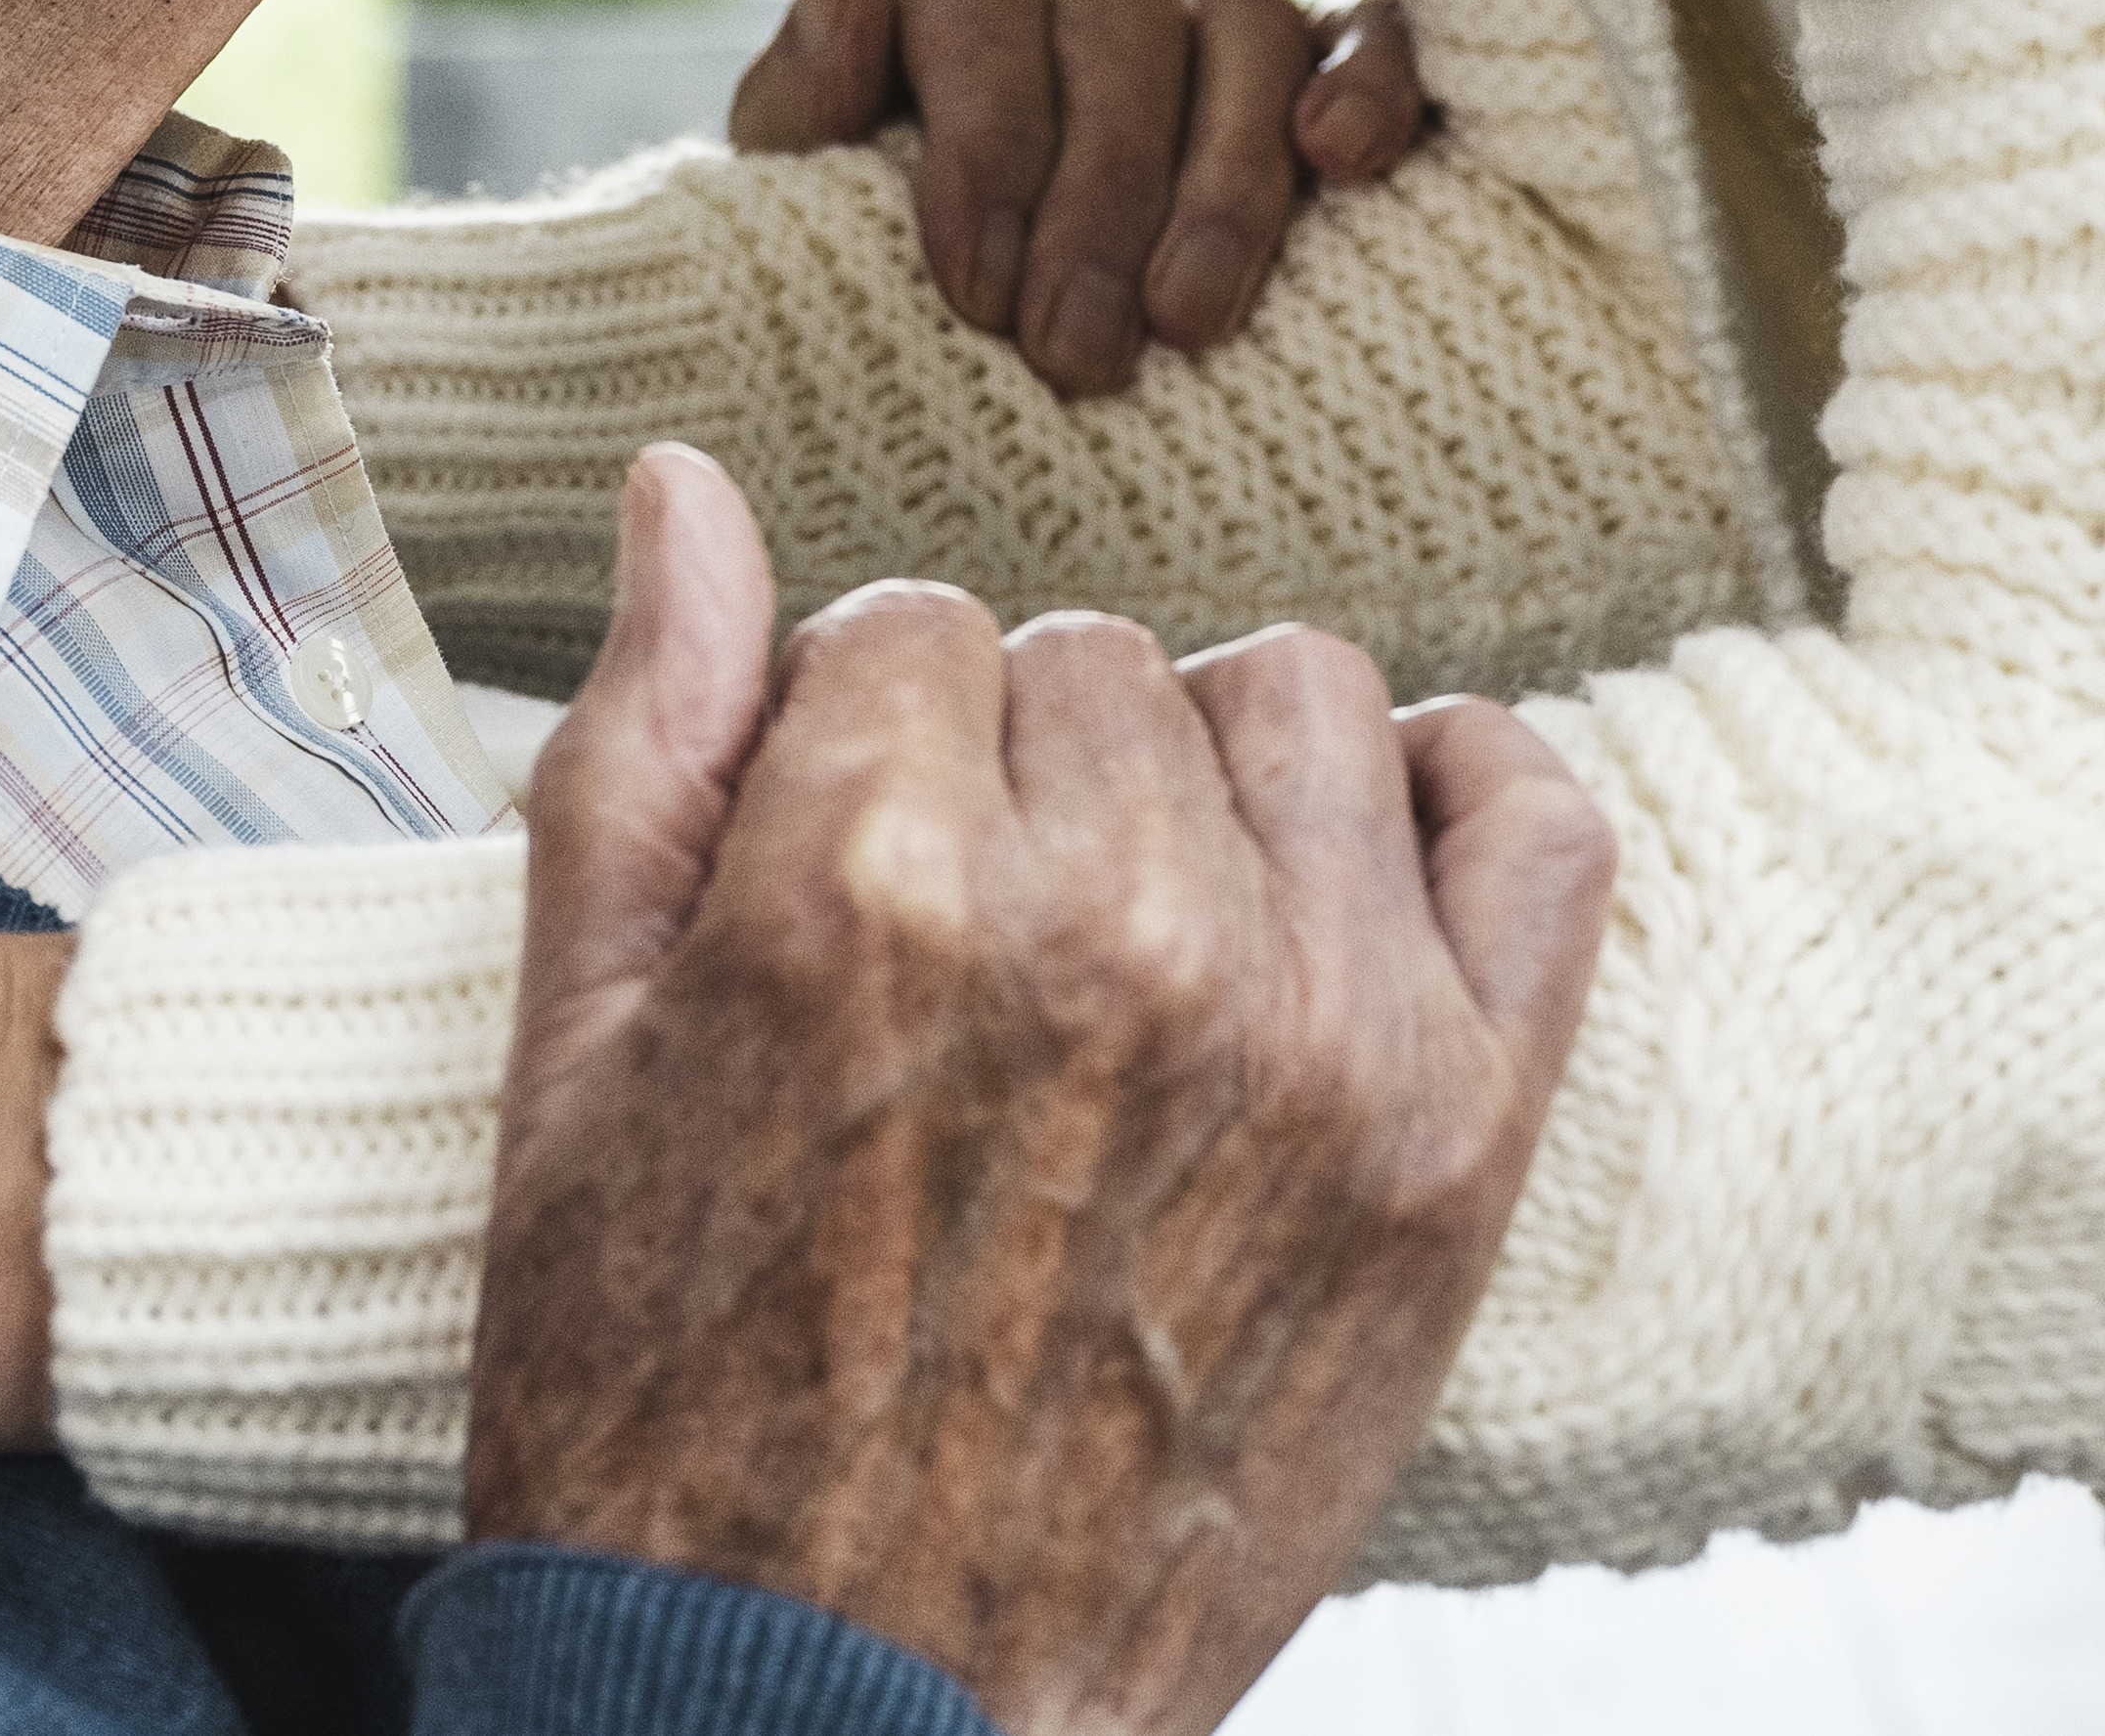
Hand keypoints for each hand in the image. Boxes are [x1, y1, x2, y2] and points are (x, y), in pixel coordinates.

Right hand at [478, 451, 1609, 1735]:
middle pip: (1096, 657)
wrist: (819, 1729)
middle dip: (1018, 769)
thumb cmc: (670, 1422)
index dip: (857, 744)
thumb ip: (643, 746)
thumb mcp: (565, 1073)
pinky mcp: (1454, 1147)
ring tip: (1130, 944)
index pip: (910, 625)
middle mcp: (1113, 927)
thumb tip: (689, 491)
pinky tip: (1356, 878)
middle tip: (971, 962)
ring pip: (1296, 701)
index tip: (843, 881)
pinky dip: (1465, 806)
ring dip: (1208, 782)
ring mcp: (1312, 1033)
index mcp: (872, 881)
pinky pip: (1538, 828)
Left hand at [730, 0, 1430, 394]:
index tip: (978, 290)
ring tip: (1191, 325)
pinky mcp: (1313, 56)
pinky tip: (1346, 158)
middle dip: (1099, 198)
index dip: (984, 139)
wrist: (939, 344)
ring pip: (1241, 21)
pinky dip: (1368, 76)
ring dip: (1224, 178)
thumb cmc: (861, 271)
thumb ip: (807, 90)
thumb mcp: (798, 197)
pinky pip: (1365, 24)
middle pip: (1115, 19)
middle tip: (1077, 357)